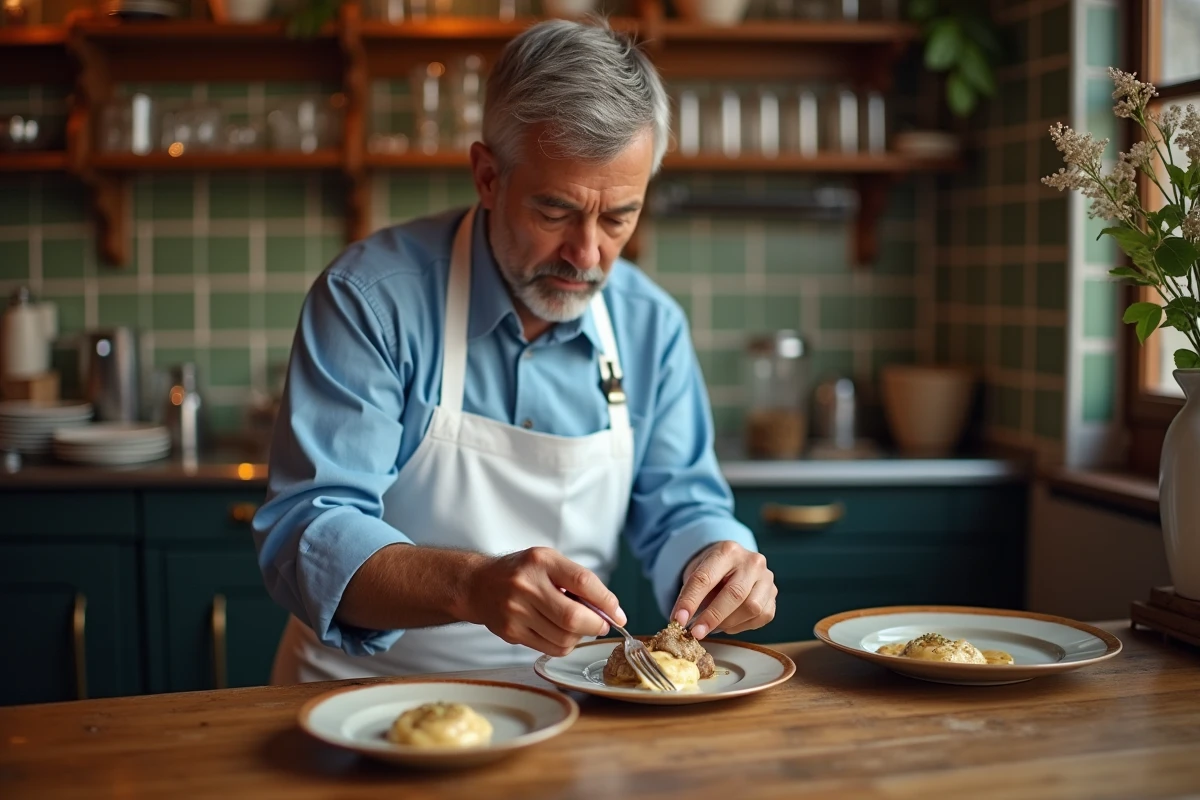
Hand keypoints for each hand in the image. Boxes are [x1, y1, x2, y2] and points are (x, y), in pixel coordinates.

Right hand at [463, 547, 626, 656]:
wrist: (478, 585)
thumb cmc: (521, 572)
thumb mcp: (548, 562)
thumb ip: (578, 582)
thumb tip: (612, 611)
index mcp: (541, 562)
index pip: (583, 582)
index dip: (606, 601)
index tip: (617, 614)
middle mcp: (526, 585)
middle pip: (573, 617)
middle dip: (596, 625)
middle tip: (602, 625)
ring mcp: (516, 611)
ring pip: (564, 638)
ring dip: (580, 636)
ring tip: (576, 626)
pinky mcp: (512, 632)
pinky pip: (551, 648)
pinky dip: (565, 644)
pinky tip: (560, 633)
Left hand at [670, 541, 775, 638]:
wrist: (734, 562)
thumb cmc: (712, 570)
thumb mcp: (697, 572)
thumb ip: (691, 594)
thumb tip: (681, 620)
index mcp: (727, 551)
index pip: (705, 578)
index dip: (690, 601)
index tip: (678, 619)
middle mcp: (751, 561)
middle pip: (734, 594)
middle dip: (712, 617)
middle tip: (696, 633)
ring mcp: (766, 577)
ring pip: (751, 607)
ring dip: (729, 622)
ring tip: (714, 624)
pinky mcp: (773, 594)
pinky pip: (761, 616)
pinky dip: (742, 625)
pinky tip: (730, 622)